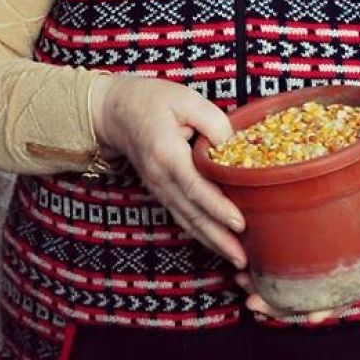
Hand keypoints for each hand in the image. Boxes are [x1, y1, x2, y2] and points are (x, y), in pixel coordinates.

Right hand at [89, 75, 246, 268]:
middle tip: (244, 259)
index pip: (194, 186)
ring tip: (237, 259)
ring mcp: (158, 187)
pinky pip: (181, 215)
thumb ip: (212, 121)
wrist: (115, 110)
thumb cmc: (151, 100)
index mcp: (166, 153)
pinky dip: (199, 232)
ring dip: (211, 242)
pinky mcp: (160, 190)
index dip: (217, 207)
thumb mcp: (185, 99)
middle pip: (192, 213)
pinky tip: (217, 243)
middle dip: (219, 238)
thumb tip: (232, 146)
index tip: (239, 223)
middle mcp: (160, 177)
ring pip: (186, 220)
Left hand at [235, 192, 359, 321]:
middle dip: (279, 305)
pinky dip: (266, 267)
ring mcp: (321, 267)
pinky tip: (244, 263)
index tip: (311, 319)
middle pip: (307, 300)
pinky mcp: (308, 251)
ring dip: (264, 288)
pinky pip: (285, 265)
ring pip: (290, 287)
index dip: (327, 310)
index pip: (342, 299)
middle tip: (253, 303)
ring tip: (240, 282)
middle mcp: (337, 277)